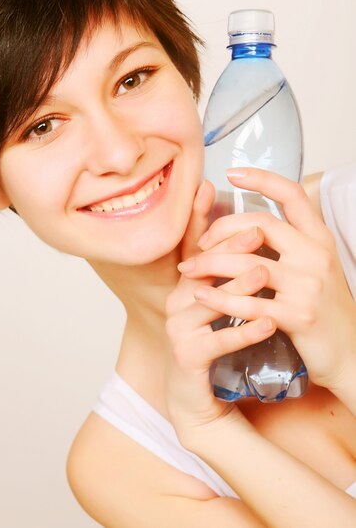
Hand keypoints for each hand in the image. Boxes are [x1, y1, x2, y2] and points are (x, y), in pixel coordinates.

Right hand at [164, 180, 276, 444]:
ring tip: (263, 273)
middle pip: (202, 266)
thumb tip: (245, 232)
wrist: (193, 394)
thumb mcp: (216, 302)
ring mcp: (178, 327)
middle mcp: (176, 299)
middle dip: (229, 247)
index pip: (193, 243)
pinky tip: (267, 322)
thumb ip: (225, 271)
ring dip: (236, 287)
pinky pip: (218, 341)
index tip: (209, 187)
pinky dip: (244, 331)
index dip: (199, 216)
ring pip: (207, 301)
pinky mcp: (186, 355)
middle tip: (256, 231)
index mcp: (186, 283)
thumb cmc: (209, 342)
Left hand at [183, 168, 355, 395]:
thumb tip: (250, 226)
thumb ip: (290, 245)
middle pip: (258, 225)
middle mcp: (316, 255)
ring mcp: (309, 285)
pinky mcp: (298, 315)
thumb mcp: (315, 267)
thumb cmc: (324, 309)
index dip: (262, 178)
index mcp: (319, 239)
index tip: (231, 172)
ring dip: (210, 265)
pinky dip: (219, 298)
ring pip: (247, 263)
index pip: (292, 195)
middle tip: (198, 244)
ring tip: (188, 269)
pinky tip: (200, 296)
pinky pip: (249, 303)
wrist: (351, 354)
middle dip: (220, 230)